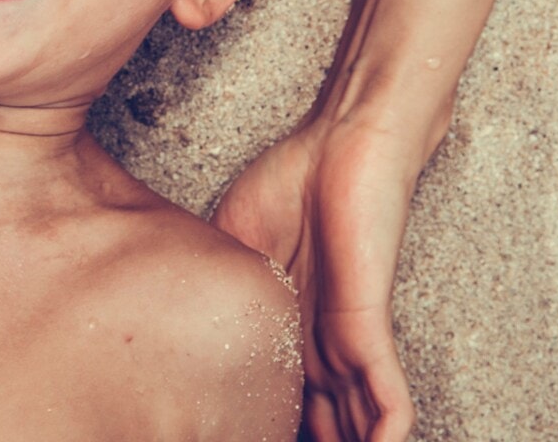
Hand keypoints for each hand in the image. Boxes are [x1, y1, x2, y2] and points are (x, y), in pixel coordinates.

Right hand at [211, 115, 422, 441]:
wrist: (340, 144)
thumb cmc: (292, 182)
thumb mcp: (230, 244)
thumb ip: (214, 285)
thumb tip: (168, 313)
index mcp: (287, 329)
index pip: (281, 398)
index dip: (267, 426)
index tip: (233, 433)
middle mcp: (321, 343)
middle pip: (321, 423)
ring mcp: (349, 337)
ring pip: (358, 422)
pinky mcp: (370, 325)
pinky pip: (389, 396)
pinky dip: (387, 431)